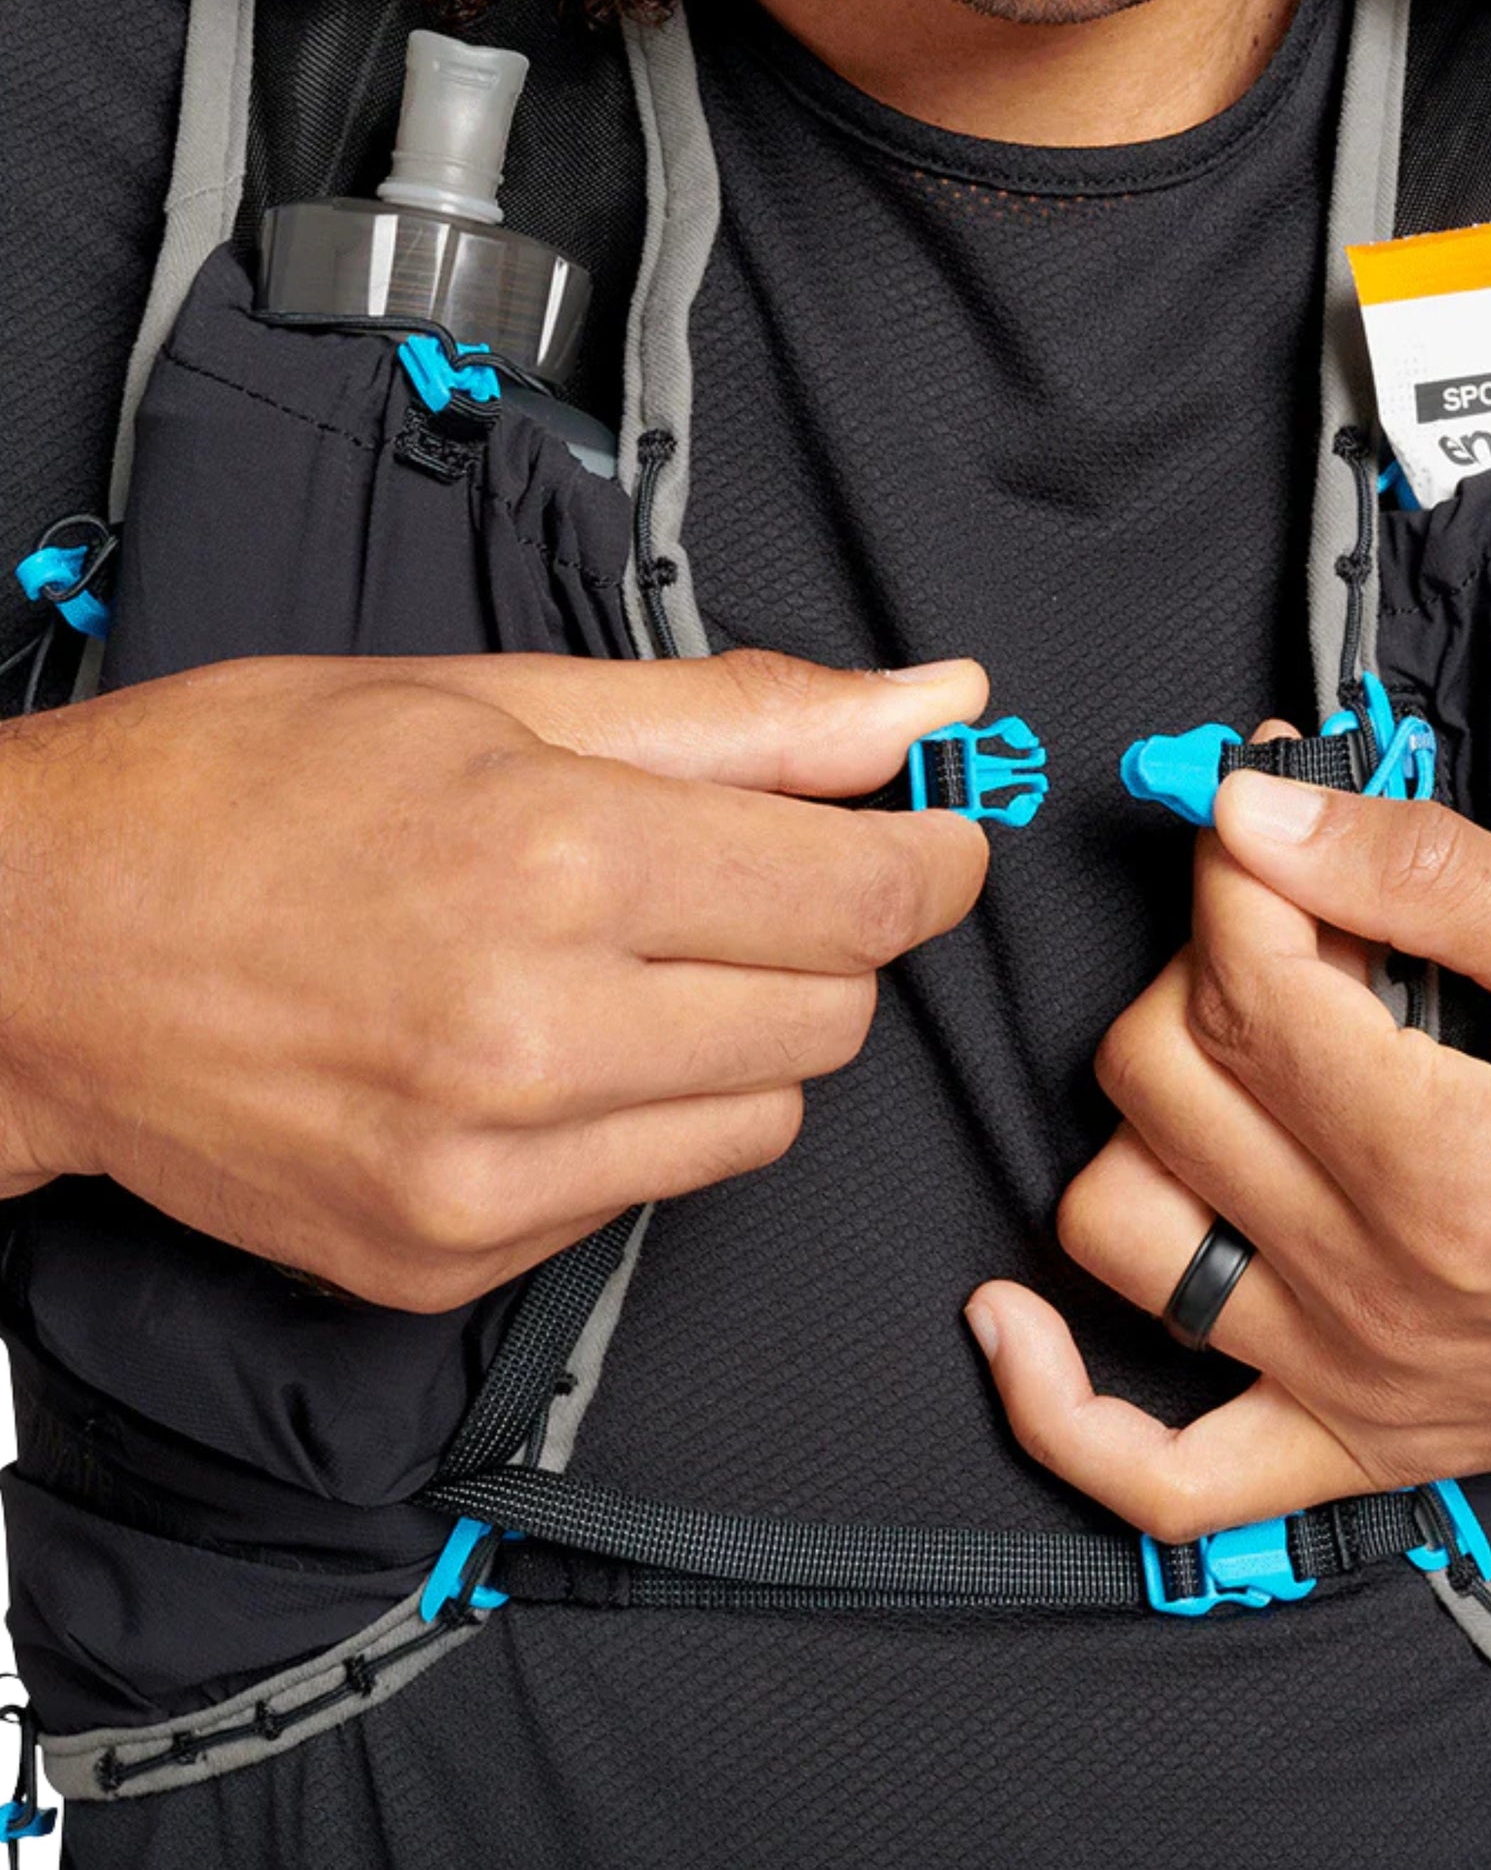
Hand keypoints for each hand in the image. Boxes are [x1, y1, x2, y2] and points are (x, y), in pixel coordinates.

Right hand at [0, 650, 988, 1310]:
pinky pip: (657, 1194)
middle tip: (728, 884)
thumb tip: (933, 706)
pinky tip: (549, 1055)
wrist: (35, 951)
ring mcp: (490, 1171)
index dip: (931, 860)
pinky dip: (647, 1121)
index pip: (864, 895)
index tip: (932, 840)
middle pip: (836, 1013)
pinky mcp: (452, 1257)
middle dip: (821, 939)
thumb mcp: (493, 700)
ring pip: (769, 1118)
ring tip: (621, 966)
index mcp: (554, 860)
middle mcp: (533, 1035)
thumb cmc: (242, 795)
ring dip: (745, 1035)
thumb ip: (742, 718)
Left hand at [969, 752, 1490, 1540]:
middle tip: (1292, 931)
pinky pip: (1159, 1472)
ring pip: (1119, 1225)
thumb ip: (1426, 875)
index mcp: (1446, 1163)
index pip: (1242, 977)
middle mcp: (1376, 1287)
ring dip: (1142, 1120)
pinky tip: (1014, 1320)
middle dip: (1201, 967)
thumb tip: (1260, 812)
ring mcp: (1353, 1379)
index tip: (1268, 813)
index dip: (1240, 866)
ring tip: (1239, 1067)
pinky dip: (1060, 1406)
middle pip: (1157, 1080)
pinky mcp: (1357, 1441)